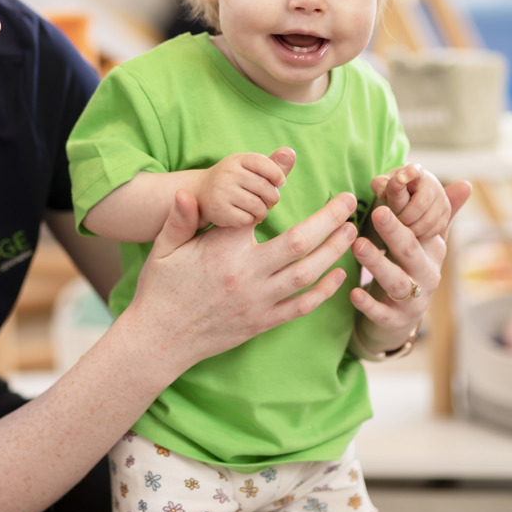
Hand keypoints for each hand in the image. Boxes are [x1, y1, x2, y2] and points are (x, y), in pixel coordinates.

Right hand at [123, 188, 359, 372]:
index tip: (292, 171)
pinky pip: (301, 307)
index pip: (259, 210)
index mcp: (223, 249)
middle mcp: (245, 274)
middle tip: (349, 201)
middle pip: (300, 242)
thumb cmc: (160, 289)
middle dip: (330, 219)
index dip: (276, 189)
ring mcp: (257, 301)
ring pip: (307, 274)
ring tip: (352, 230)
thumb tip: (186, 191)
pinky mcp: (262, 323)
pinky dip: (324, 291)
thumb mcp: (164, 248)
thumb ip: (179, 218)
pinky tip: (339, 275)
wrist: (159, 340)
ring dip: (334, 251)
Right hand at [195, 147, 294, 226]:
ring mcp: (222, 192)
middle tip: (269, 201)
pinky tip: (246, 216)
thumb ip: (272, 163)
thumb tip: (291, 153)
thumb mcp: (248, 168)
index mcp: (238, 160)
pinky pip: (247, 219)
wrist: (199, 193)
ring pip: (258, 206)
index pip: (265, 165)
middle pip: (265, 188)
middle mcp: (228, 174)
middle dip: (272, 198)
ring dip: (263, 211)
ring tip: (259, 210)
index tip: (279, 183)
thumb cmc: (232, 180)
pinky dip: (250, 220)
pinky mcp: (219, 211)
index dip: (277, 176)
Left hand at [350, 181, 471, 352]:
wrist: (398, 321)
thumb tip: (467, 183)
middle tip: (378, 212)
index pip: (424, 228)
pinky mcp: (394, 321)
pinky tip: (353, 292)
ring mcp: (412, 300)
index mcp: (432, 252)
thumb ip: (441, 214)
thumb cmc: (409, 270)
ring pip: (396, 281)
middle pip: (411, 251)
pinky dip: (368, 303)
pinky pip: (382, 312)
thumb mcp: (425, 243)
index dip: (411, 210)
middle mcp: (426, 275)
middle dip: (395, 232)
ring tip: (358, 245)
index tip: (395, 189)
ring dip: (377, 263)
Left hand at [370, 164, 448, 241]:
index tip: (400, 178)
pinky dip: (422, 234)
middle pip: (419, 204)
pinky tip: (413, 230)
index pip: (414, 171)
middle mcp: (431, 183)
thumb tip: (382, 191)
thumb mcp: (383, 186)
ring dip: (412, 227)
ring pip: (428, 220)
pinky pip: (434, 229)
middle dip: (404, 216)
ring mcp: (441, 198)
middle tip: (395, 220)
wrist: (411, 197)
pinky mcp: (446, 213)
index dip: (409, 173)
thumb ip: (379, 185)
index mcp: (414, 172)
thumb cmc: (394, 190)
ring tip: (403, 226)